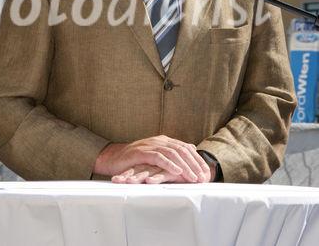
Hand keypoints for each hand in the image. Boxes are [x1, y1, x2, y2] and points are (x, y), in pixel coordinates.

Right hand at [93, 135, 210, 182]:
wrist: (113, 158)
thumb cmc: (134, 160)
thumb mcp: (155, 157)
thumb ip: (172, 153)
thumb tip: (191, 148)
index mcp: (163, 141)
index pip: (185, 148)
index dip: (196, 160)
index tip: (206, 172)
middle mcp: (159, 140)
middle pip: (181, 150)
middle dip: (194, 164)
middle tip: (203, 177)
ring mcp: (150, 145)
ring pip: (172, 153)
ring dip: (184, 166)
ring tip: (193, 177)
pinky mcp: (141, 152)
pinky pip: (158, 157)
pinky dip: (169, 164)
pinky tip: (177, 172)